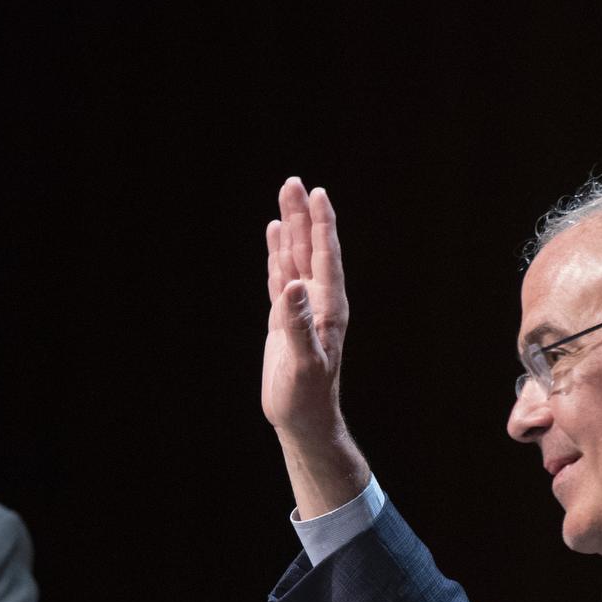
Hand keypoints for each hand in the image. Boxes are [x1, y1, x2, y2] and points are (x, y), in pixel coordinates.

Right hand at [262, 177, 348, 441]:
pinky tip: (274, 237)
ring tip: (285, 196)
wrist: (303, 419)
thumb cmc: (306, 397)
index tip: (318, 193)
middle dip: (302, 216)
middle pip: (308, 249)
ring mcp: (301, 309)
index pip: (325, 257)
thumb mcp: (303, 363)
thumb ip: (298, 324)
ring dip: (289, 229)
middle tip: (293, 182)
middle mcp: (317, 302)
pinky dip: (276, 255)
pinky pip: (280, 277)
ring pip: (293, 259)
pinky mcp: (285, 319)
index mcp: (328, 308)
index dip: (321, 225)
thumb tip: (292, 286)